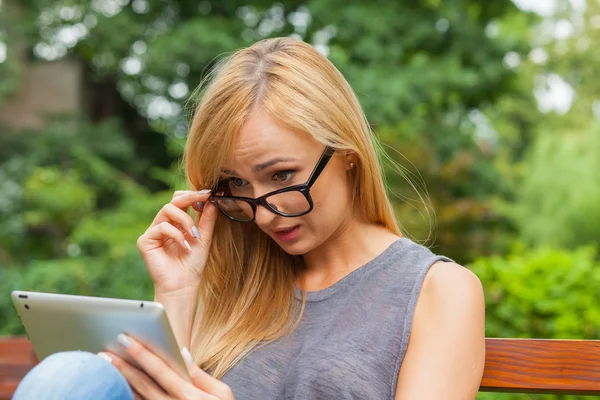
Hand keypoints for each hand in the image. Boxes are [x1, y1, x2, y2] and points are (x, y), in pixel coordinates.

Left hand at [101, 334, 233, 399]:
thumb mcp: (222, 394)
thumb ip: (201, 375)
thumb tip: (183, 352)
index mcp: (191, 396)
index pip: (161, 370)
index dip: (142, 354)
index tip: (125, 338)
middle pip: (144, 385)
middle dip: (123, 367)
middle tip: (103, 353)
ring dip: (121, 383)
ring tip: (105, 369)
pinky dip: (127, 399)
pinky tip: (117, 389)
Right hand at [137, 190, 217, 293]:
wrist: (183, 285)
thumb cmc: (193, 264)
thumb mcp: (204, 238)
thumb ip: (207, 219)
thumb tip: (211, 200)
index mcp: (176, 223)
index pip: (181, 201)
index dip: (193, 195)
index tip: (208, 194)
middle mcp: (163, 225)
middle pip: (173, 200)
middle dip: (189, 198)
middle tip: (203, 199)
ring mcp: (153, 232)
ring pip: (167, 210)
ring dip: (185, 220)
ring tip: (194, 235)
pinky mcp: (145, 241)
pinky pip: (161, 227)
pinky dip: (176, 235)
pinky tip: (185, 246)